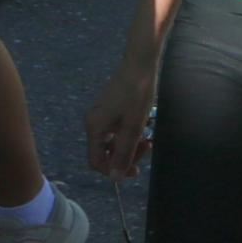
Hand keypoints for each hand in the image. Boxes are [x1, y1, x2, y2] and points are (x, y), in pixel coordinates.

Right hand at [85, 53, 159, 177]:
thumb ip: (123, 154)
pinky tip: (144, 128)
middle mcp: (93, 123)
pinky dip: (129, 134)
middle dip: (127, 155)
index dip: (113, 170)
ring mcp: (101, 115)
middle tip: (146, 147)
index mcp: (95, 128)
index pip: (96, 161)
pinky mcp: (110, 109)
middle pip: (106, 152)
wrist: (140, 64)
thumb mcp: (133, 128)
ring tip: (148, 138)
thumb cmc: (137, 95)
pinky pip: (117, 130)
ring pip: (114, 142)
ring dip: (131, 144)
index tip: (135, 170)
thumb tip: (114, 178)